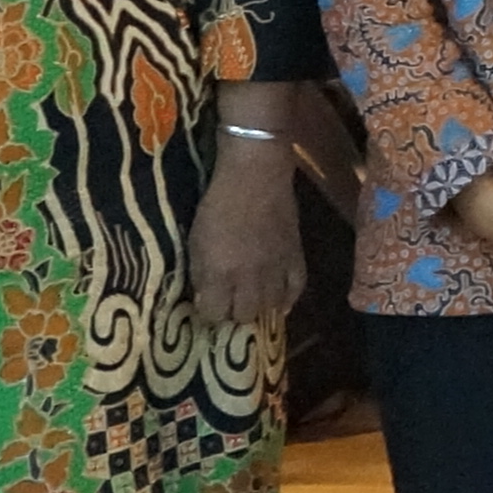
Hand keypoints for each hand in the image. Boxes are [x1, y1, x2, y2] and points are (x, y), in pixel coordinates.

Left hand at [190, 133, 307, 330]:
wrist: (256, 176)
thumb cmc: (218, 204)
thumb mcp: (196, 240)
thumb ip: (200, 274)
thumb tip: (204, 300)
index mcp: (220, 272)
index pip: (214, 314)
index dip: (208, 314)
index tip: (205, 307)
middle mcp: (250, 278)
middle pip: (244, 316)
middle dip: (233, 314)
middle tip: (228, 304)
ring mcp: (276, 269)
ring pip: (270, 308)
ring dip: (259, 308)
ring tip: (252, 303)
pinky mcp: (296, 257)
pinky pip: (296, 289)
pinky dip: (287, 300)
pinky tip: (280, 303)